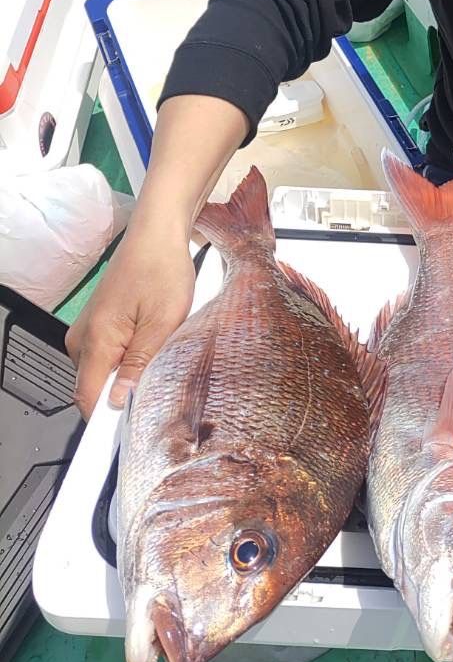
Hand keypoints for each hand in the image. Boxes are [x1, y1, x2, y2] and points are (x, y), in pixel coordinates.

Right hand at [65, 222, 194, 418]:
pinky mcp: (97, 324)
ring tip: (159, 355)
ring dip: (128, 374)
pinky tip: (151, 345)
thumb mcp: (163, 322)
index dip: (108, 419)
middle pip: (95, 387)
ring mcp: (87, 331)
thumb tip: (120, 401)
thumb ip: (140, 365)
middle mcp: (81, 339)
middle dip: (124, 394)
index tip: (133, 427)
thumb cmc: (161, 269)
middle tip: (160, 383)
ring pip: (103, 372)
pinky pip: (107, 355)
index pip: (88, 398)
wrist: (156, 234)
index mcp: (95, 341)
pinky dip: (128, 358)